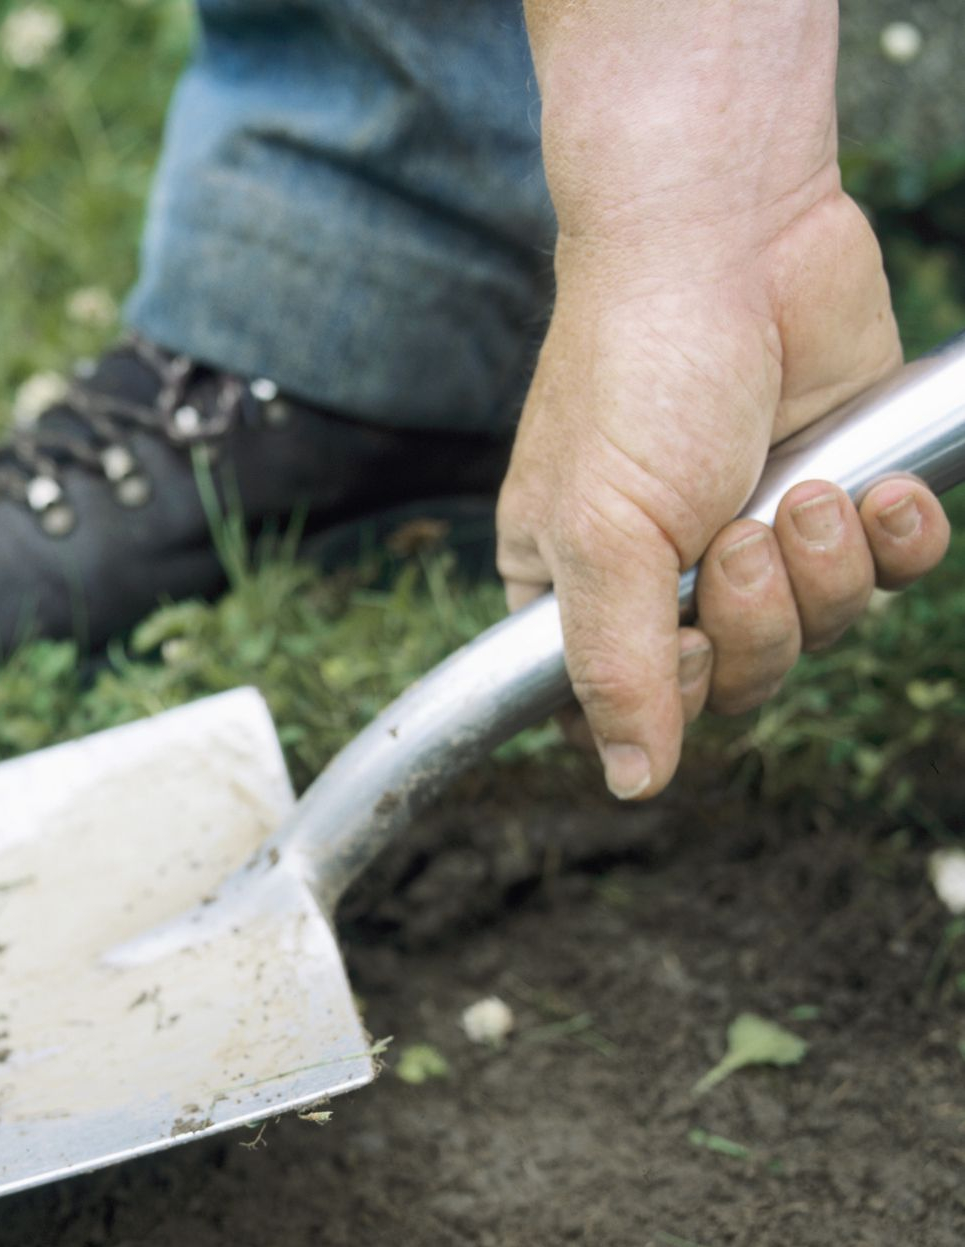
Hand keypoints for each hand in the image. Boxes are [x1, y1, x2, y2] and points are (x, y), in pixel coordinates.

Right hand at [501, 1, 951, 798]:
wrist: (732, 235)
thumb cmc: (633, 371)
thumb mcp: (599, 534)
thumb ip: (616, 667)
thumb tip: (629, 783)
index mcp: (574, 588)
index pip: (621, 708)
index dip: (672, 699)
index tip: (685, 639)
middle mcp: (665, 572)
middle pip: (738, 682)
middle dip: (761, 623)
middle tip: (745, 540)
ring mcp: (756, 532)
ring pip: (821, 633)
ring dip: (829, 574)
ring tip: (809, 490)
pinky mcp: (841, 490)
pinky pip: (894, 575)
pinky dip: (901, 543)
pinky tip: (879, 491)